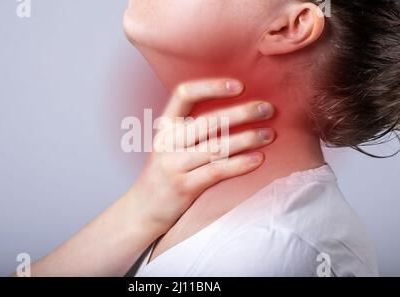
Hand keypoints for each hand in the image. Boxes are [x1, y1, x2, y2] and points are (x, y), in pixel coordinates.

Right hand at [125, 78, 274, 233]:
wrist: (144, 208)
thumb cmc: (166, 172)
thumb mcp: (170, 145)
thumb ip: (191, 129)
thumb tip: (234, 110)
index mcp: (165, 127)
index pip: (183, 94)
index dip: (211, 86)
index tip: (240, 85)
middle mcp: (167, 142)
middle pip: (208, 121)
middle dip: (242, 113)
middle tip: (268, 108)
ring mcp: (175, 165)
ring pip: (216, 146)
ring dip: (247, 138)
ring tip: (269, 134)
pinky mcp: (184, 187)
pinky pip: (217, 171)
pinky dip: (240, 164)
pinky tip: (258, 159)